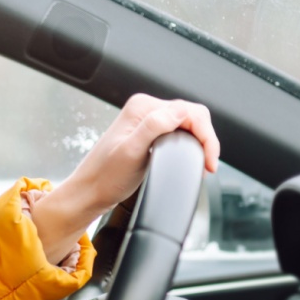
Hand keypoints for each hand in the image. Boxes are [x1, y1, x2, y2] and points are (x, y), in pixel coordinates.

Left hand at [68, 94, 219, 213]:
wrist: (90, 192)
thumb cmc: (105, 176)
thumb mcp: (131, 151)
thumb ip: (154, 127)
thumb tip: (180, 112)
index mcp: (142, 107)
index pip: (190, 111)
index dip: (206, 135)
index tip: (209, 160)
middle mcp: (145, 110)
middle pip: (192, 115)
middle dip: (206, 139)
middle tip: (209, 165)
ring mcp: (147, 122)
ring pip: (188, 124)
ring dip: (201, 142)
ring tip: (204, 163)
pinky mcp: (149, 135)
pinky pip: (179, 132)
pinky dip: (191, 144)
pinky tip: (192, 158)